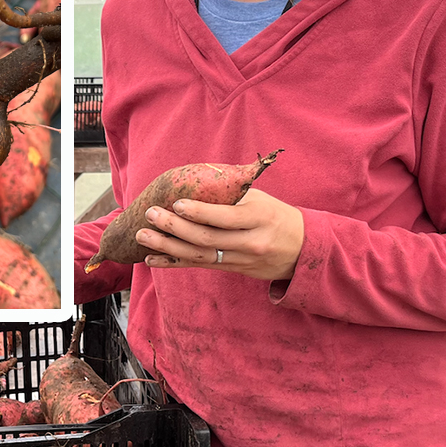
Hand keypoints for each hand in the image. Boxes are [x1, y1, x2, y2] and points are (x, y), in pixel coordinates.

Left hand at [135, 188, 303, 279]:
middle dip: (175, 227)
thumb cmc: (275, 215)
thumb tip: (194, 176)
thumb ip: (231, 192)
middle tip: (151, 215)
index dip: (198, 212)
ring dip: (167, 246)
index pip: (224, 217)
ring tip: (143, 236)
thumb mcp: (260, 199)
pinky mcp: (231, 269)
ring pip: (199, 255)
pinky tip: (152, 258)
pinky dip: (173, 262)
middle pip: (207, 238)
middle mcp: (250, 241)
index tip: (176, 203)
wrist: (302, 250)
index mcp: (259, 217)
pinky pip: (199, 266)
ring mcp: (240, 259)